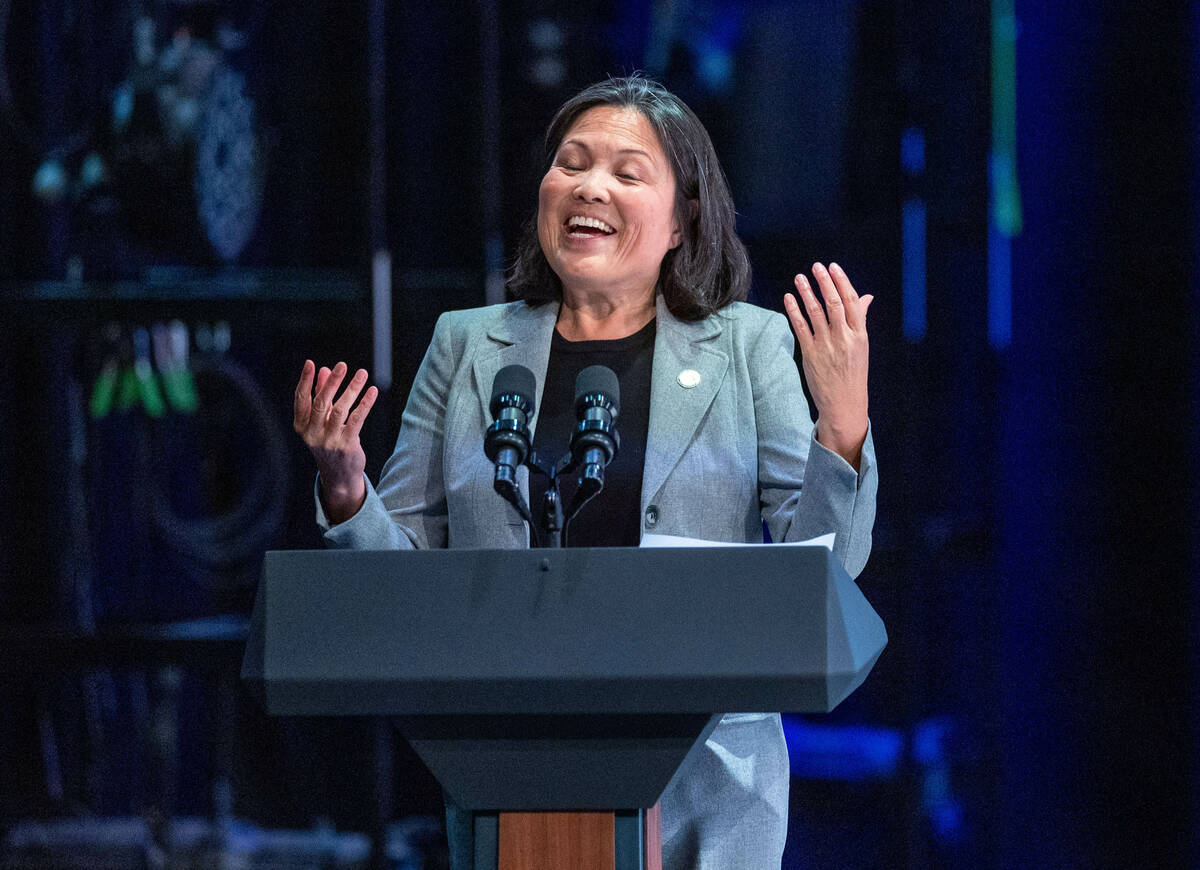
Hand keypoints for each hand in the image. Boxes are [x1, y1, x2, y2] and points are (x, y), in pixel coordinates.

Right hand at [293, 360, 377, 521]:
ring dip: (352, 389)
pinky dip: (365, 404)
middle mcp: (312, 433)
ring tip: (362, 373)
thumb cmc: (329, 441)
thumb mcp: (322, 420)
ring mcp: (329, 441)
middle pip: (321, 403)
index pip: (300, 399)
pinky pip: (356, 420)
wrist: (339, 475)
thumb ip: (322, 395)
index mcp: (301, 425)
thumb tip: (324, 370)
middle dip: (332, 382)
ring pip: (340, 410)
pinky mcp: (346, 446)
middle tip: (342, 365)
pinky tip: (372, 391)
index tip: (310, 363)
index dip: (305, 380)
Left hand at [784, 262, 872, 468]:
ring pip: (816, 313)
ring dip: (807, 292)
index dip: (842, 282)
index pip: (852, 301)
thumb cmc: (853, 373)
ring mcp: (826, 346)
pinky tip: (789, 298)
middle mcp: (844, 338)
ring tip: (799, 278)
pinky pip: (801, 328)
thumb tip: (866, 296)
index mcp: (859, 334)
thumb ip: (859, 319)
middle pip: (834, 303)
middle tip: (816, 266)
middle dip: (824, 282)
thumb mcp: (862, 345)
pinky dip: (794, 311)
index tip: (833, 267)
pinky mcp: (811, 354)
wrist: (844, 403)